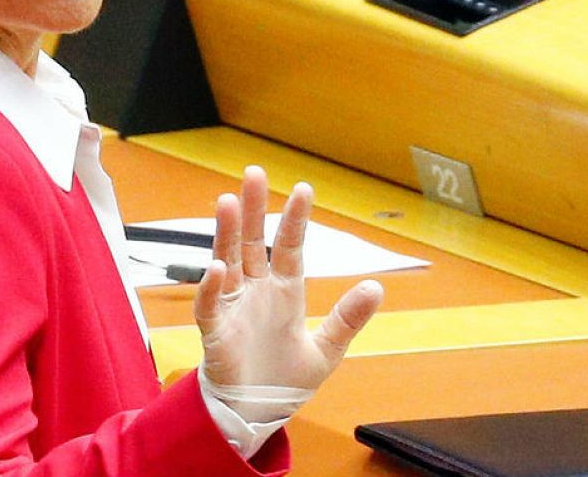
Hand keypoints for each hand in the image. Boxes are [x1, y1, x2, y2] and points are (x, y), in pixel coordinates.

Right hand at [193, 165, 383, 391]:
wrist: (255, 416)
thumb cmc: (284, 379)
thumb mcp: (327, 349)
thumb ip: (348, 318)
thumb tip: (377, 286)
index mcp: (284, 292)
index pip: (289, 246)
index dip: (295, 219)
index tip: (303, 189)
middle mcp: (256, 292)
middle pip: (253, 242)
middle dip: (254, 208)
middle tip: (253, 172)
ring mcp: (234, 308)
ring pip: (227, 261)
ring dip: (227, 233)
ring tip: (228, 202)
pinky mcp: (216, 333)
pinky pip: (210, 305)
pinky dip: (211, 287)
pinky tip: (217, 267)